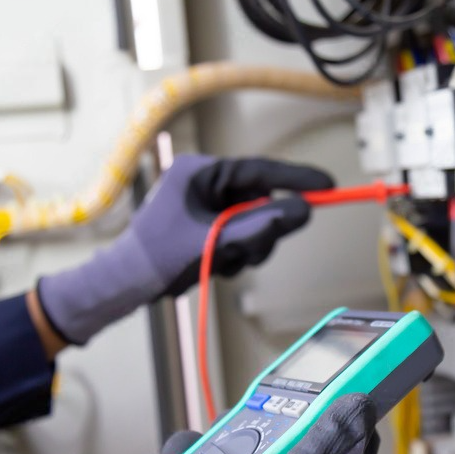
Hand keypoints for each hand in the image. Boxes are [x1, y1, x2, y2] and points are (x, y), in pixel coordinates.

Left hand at [37, 155, 332, 344]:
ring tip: (224, 262)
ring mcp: (208, 204)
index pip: (260, 170)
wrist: (128, 283)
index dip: (296, 179)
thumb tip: (303, 211)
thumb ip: (261, 227)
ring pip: (255, 221)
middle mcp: (206, 183)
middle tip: (251, 251)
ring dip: (250, 246)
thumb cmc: (159, 258)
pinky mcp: (210, 224)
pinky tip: (218, 265)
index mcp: (200, 172)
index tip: (327, 186)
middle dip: (261, 230)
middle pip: (260, 200)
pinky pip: (244, 234)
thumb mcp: (216, 242)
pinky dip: (240, 253)